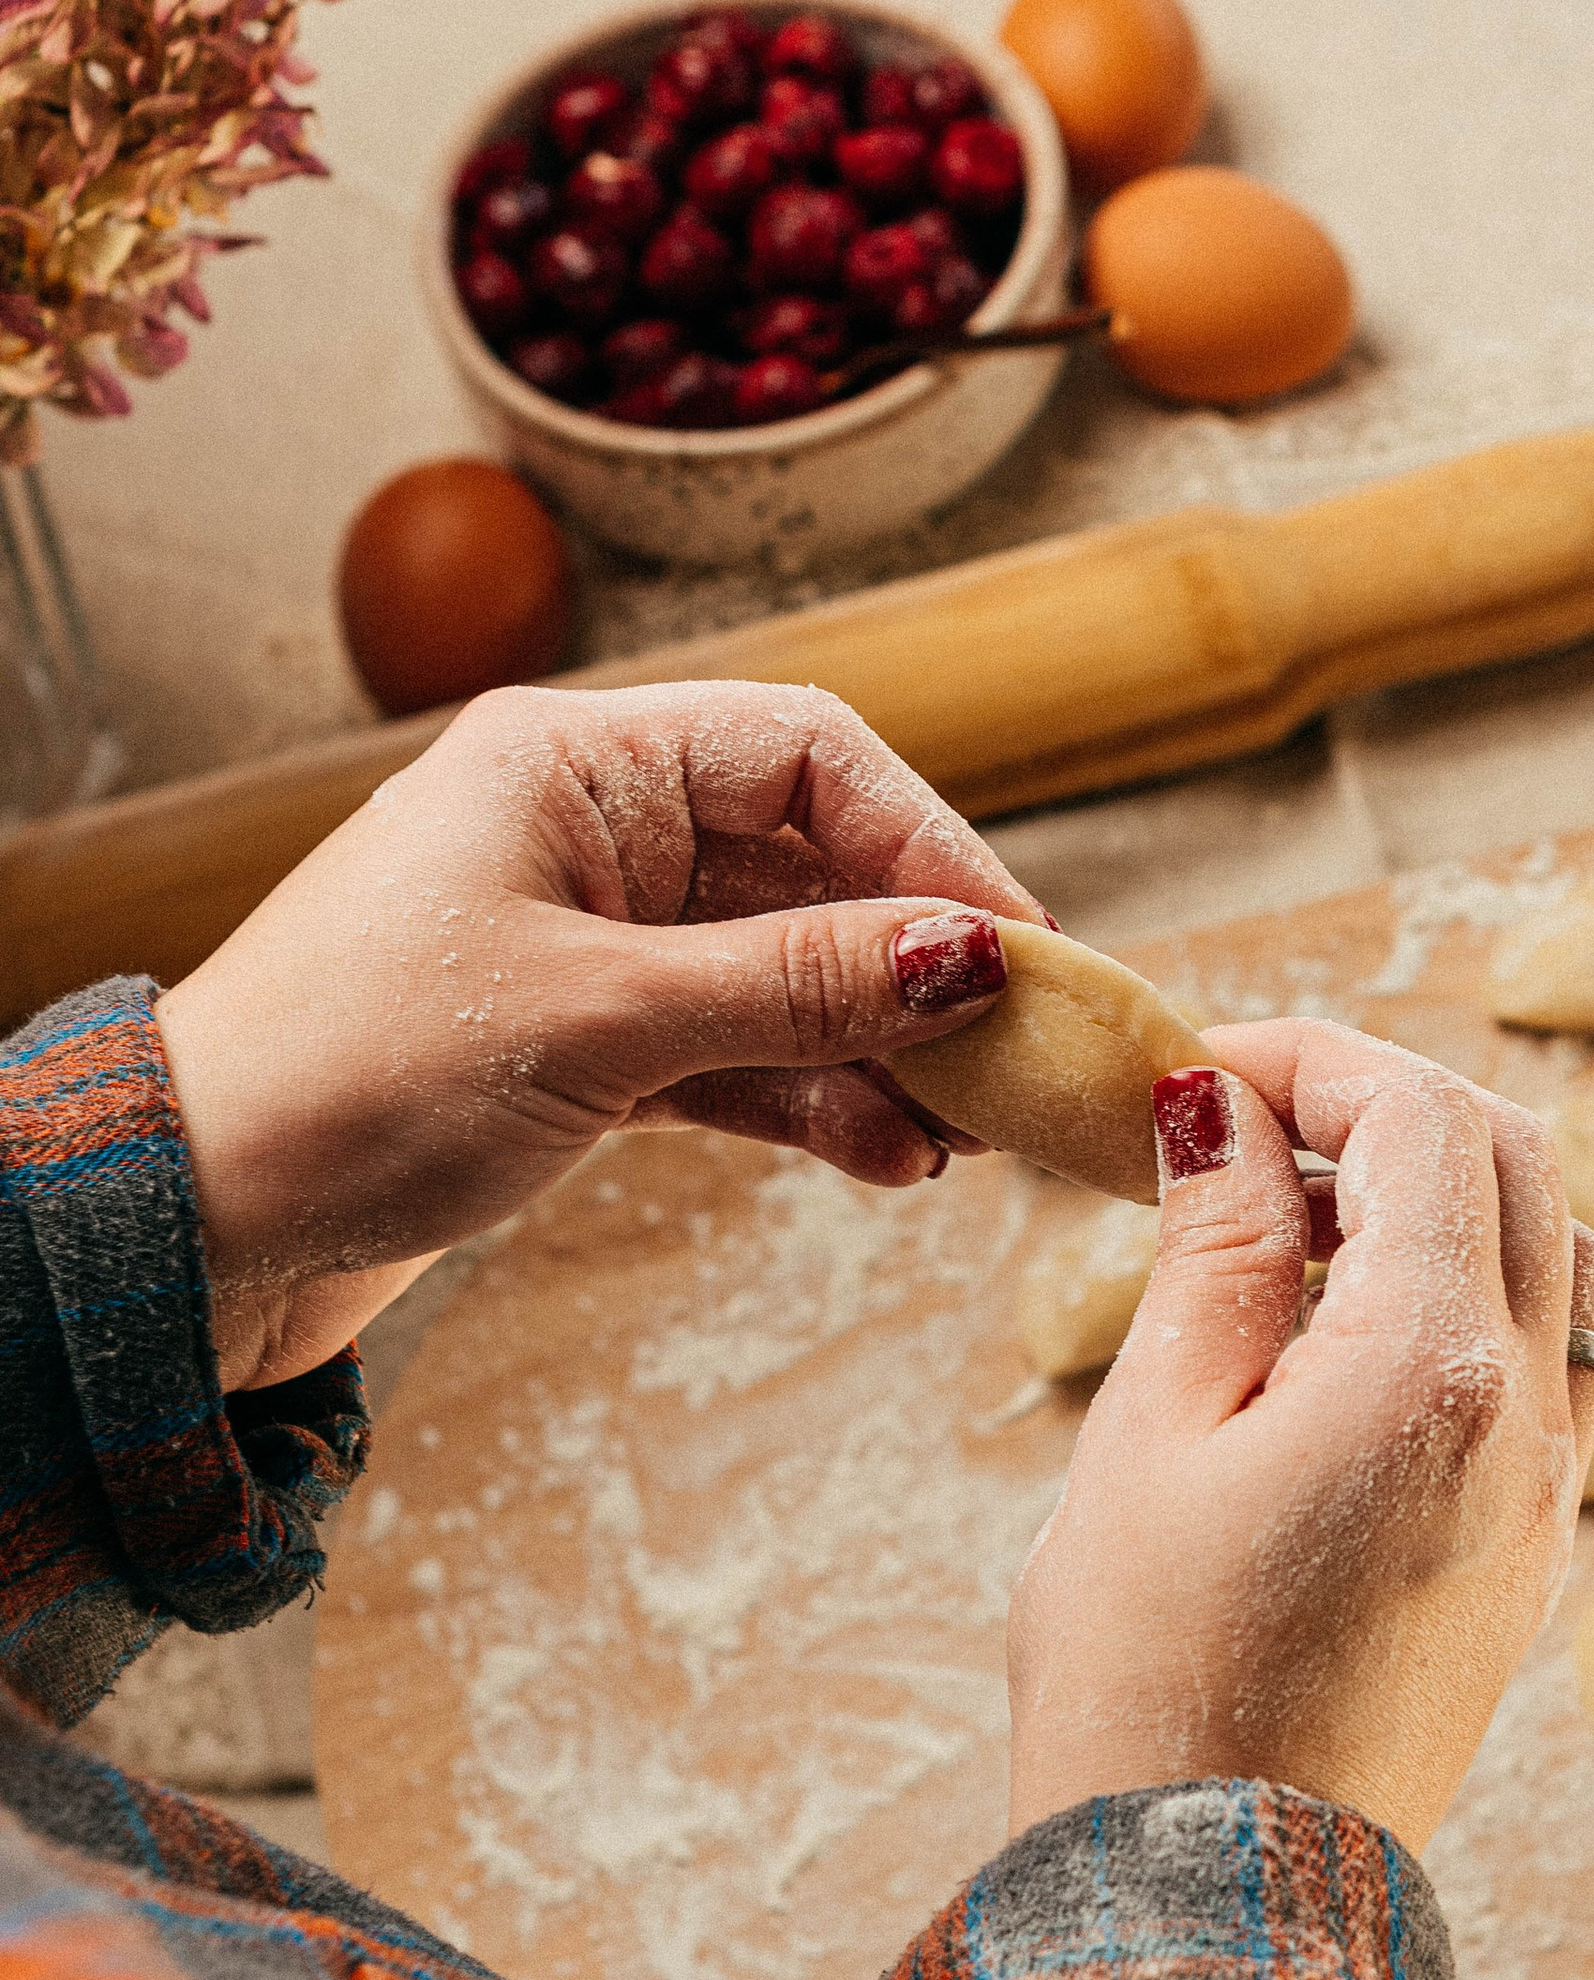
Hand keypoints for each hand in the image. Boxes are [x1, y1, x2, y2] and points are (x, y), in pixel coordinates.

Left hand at [156, 679, 1042, 1391]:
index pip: (808, 753)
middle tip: (1016, 1056)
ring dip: (874, 1051)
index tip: (1019, 945)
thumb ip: (797, 986)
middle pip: (808, 865)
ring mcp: (580, 940)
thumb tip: (974, 956)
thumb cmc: (350, 1081)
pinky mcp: (574, 1045)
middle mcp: (582, 830)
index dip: (929, 843)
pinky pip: (733, 1051)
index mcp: (569, 762)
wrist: (188, 1226)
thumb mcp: (602, 1021)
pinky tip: (884, 1158)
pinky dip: (809, 1100)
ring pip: (780, 972)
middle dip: (915, 964)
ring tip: (959, 1137)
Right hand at [1004, 1021, 1593, 1856]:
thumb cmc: (1149, 1688)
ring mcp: (1551, 1494)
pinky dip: (1480, 1292)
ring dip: (1451, 1194)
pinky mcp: (1536, 1556)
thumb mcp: (1149, 1434)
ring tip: (1297, 1225)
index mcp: (1433, 1369)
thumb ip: (1214, 1247)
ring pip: (1563, 1255)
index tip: (1197, 1075)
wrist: (1216, 1913)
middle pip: (1519, 1160)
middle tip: (1241, 1125)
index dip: (1311, 1058)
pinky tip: (1352, 1332)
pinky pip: (1560, 1363)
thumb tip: (1222, 1105)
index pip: (1424, 1116)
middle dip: (1385, 1104)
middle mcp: (1530, 1418)